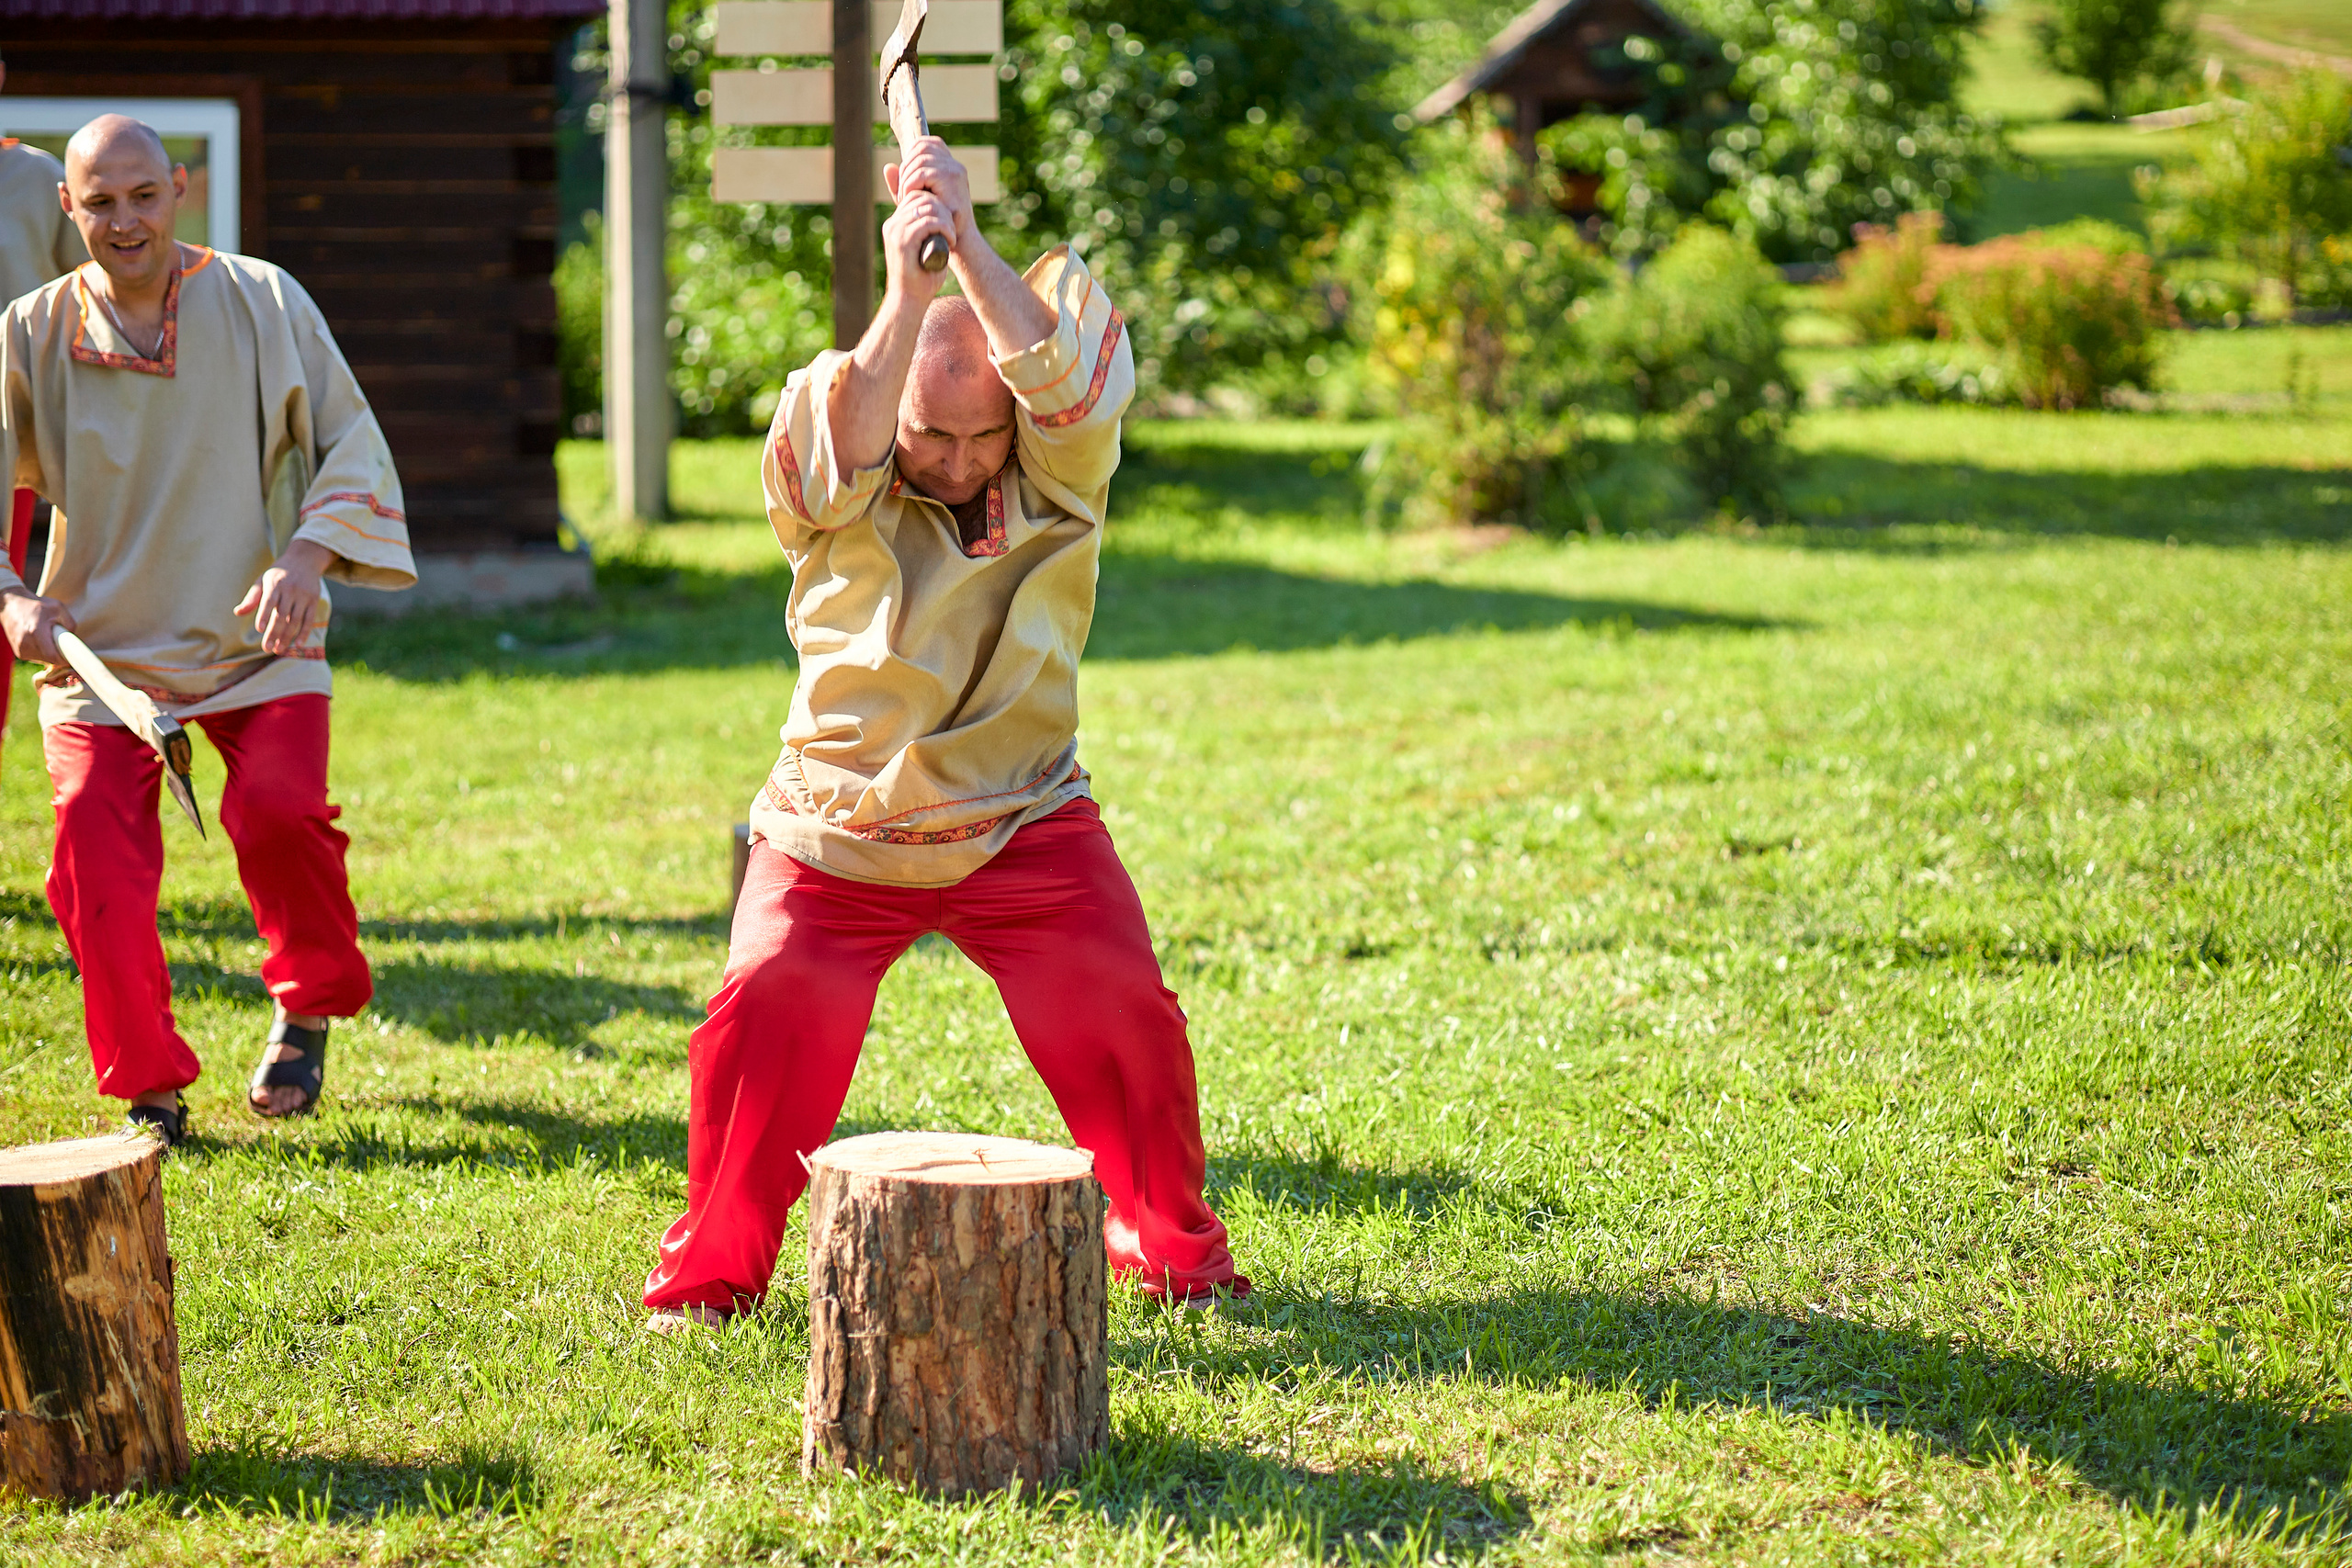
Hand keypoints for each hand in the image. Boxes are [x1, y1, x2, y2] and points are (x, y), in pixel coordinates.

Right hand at [0, 586, 73, 663]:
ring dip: (51, 653)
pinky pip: (36, 658)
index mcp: (36, 632)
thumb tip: (74, 639)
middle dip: (59, 654)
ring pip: (43, 660)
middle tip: (62, 642)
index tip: (73, 657)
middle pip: (50, 659)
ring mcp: (20, 649)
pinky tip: (41, 641)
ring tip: (48, 638)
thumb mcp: (58, 608)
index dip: (65, 659)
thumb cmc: (35, 605)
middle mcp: (25, 643)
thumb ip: (70, 623)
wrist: (10, 605)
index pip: (52, 656)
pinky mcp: (18, 652)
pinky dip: (43, 652)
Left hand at [234, 537, 334, 654]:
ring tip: (279, 649)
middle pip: (282, 615)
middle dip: (274, 633)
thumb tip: (237, 613)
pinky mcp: (314, 600)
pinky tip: (298, 644)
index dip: (264, 615)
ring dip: (287, 637)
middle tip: (267, 649)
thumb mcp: (262, 581)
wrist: (304, 560)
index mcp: (275, 584)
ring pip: (295, 620)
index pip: (269, 602)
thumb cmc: (278, 573)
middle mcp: (290, 590)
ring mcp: (304, 595)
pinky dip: (304, 633)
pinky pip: (309, 620)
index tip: (259, 630)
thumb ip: (251, 598)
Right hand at [879, 186, 955, 306]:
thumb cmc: (920, 279)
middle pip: (922, 197)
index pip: (916, 196)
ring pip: (928, 207)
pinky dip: (945, 229)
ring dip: (946, 220)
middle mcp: (892, 224)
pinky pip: (929, 222)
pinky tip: (950, 241)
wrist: (908, 301)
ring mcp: (896, 231)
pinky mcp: (903, 240)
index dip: (937, 204)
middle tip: (952, 230)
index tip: (948, 223)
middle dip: (944, 210)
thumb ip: (929, 232)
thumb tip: (946, 216)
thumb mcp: (925, 249)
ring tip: (952, 236)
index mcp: (895, 224)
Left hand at [885, 137, 977, 253]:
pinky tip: (909, 198)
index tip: (904, 175)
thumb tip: (887, 166)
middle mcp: (954, 164)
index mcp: (949, 165)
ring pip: (920, 160)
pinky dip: (911, 184)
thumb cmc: (938, 223)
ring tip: (904, 196)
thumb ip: (902, 183)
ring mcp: (954, 170)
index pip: (926, 143)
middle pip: (921, 148)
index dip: (911, 152)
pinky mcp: (951, 178)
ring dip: (907, 177)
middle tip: (901, 189)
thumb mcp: (915, 200)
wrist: (957, 241)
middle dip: (906, 167)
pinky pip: (923, 173)